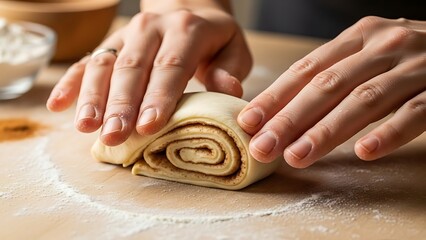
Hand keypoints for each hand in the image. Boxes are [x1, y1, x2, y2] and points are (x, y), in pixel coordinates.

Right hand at [46, 1, 251, 145]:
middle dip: (122, 104)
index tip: (147, 127)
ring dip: (93, 97)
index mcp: (186, 29)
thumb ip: (229, 70)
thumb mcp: (234, 50)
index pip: (171, 65)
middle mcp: (151, 28)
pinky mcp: (111, 43)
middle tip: (114, 135)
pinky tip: (57, 104)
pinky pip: (87, 61)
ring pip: (105, 63)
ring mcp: (127, 34)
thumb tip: (228, 90)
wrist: (189, 11)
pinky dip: (71, 82)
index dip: (158, 97)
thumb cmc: (214, 41)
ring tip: (86, 127)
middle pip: (133, 67)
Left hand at [238, 16, 425, 167]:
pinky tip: (363, 152)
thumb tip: (282, 110)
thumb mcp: (367, 55)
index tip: (248, 122)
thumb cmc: (404, 58)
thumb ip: (333, 75)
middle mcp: (383, 46)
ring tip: (297, 156)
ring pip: (364, 100)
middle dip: (290, 119)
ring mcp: (414, 66)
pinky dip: (388, 132)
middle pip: (327, 85)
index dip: (275, 96)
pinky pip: (415, 113)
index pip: (306, 69)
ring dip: (327, 131)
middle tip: (263, 147)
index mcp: (358, 37)